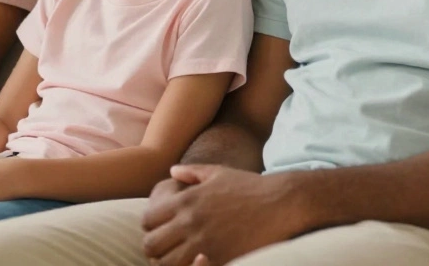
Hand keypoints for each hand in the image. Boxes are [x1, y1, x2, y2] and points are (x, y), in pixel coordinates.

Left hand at [140, 165, 300, 265]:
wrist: (281, 203)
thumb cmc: (250, 187)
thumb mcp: (219, 172)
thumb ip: (192, 172)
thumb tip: (173, 171)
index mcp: (186, 200)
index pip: (147, 220)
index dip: (150, 227)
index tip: (161, 230)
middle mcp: (190, 222)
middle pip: (151, 245)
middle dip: (154, 249)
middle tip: (167, 249)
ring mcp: (203, 243)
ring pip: (165, 263)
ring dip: (168, 263)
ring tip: (180, 260)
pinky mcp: (219, 259)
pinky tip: (196, 263)